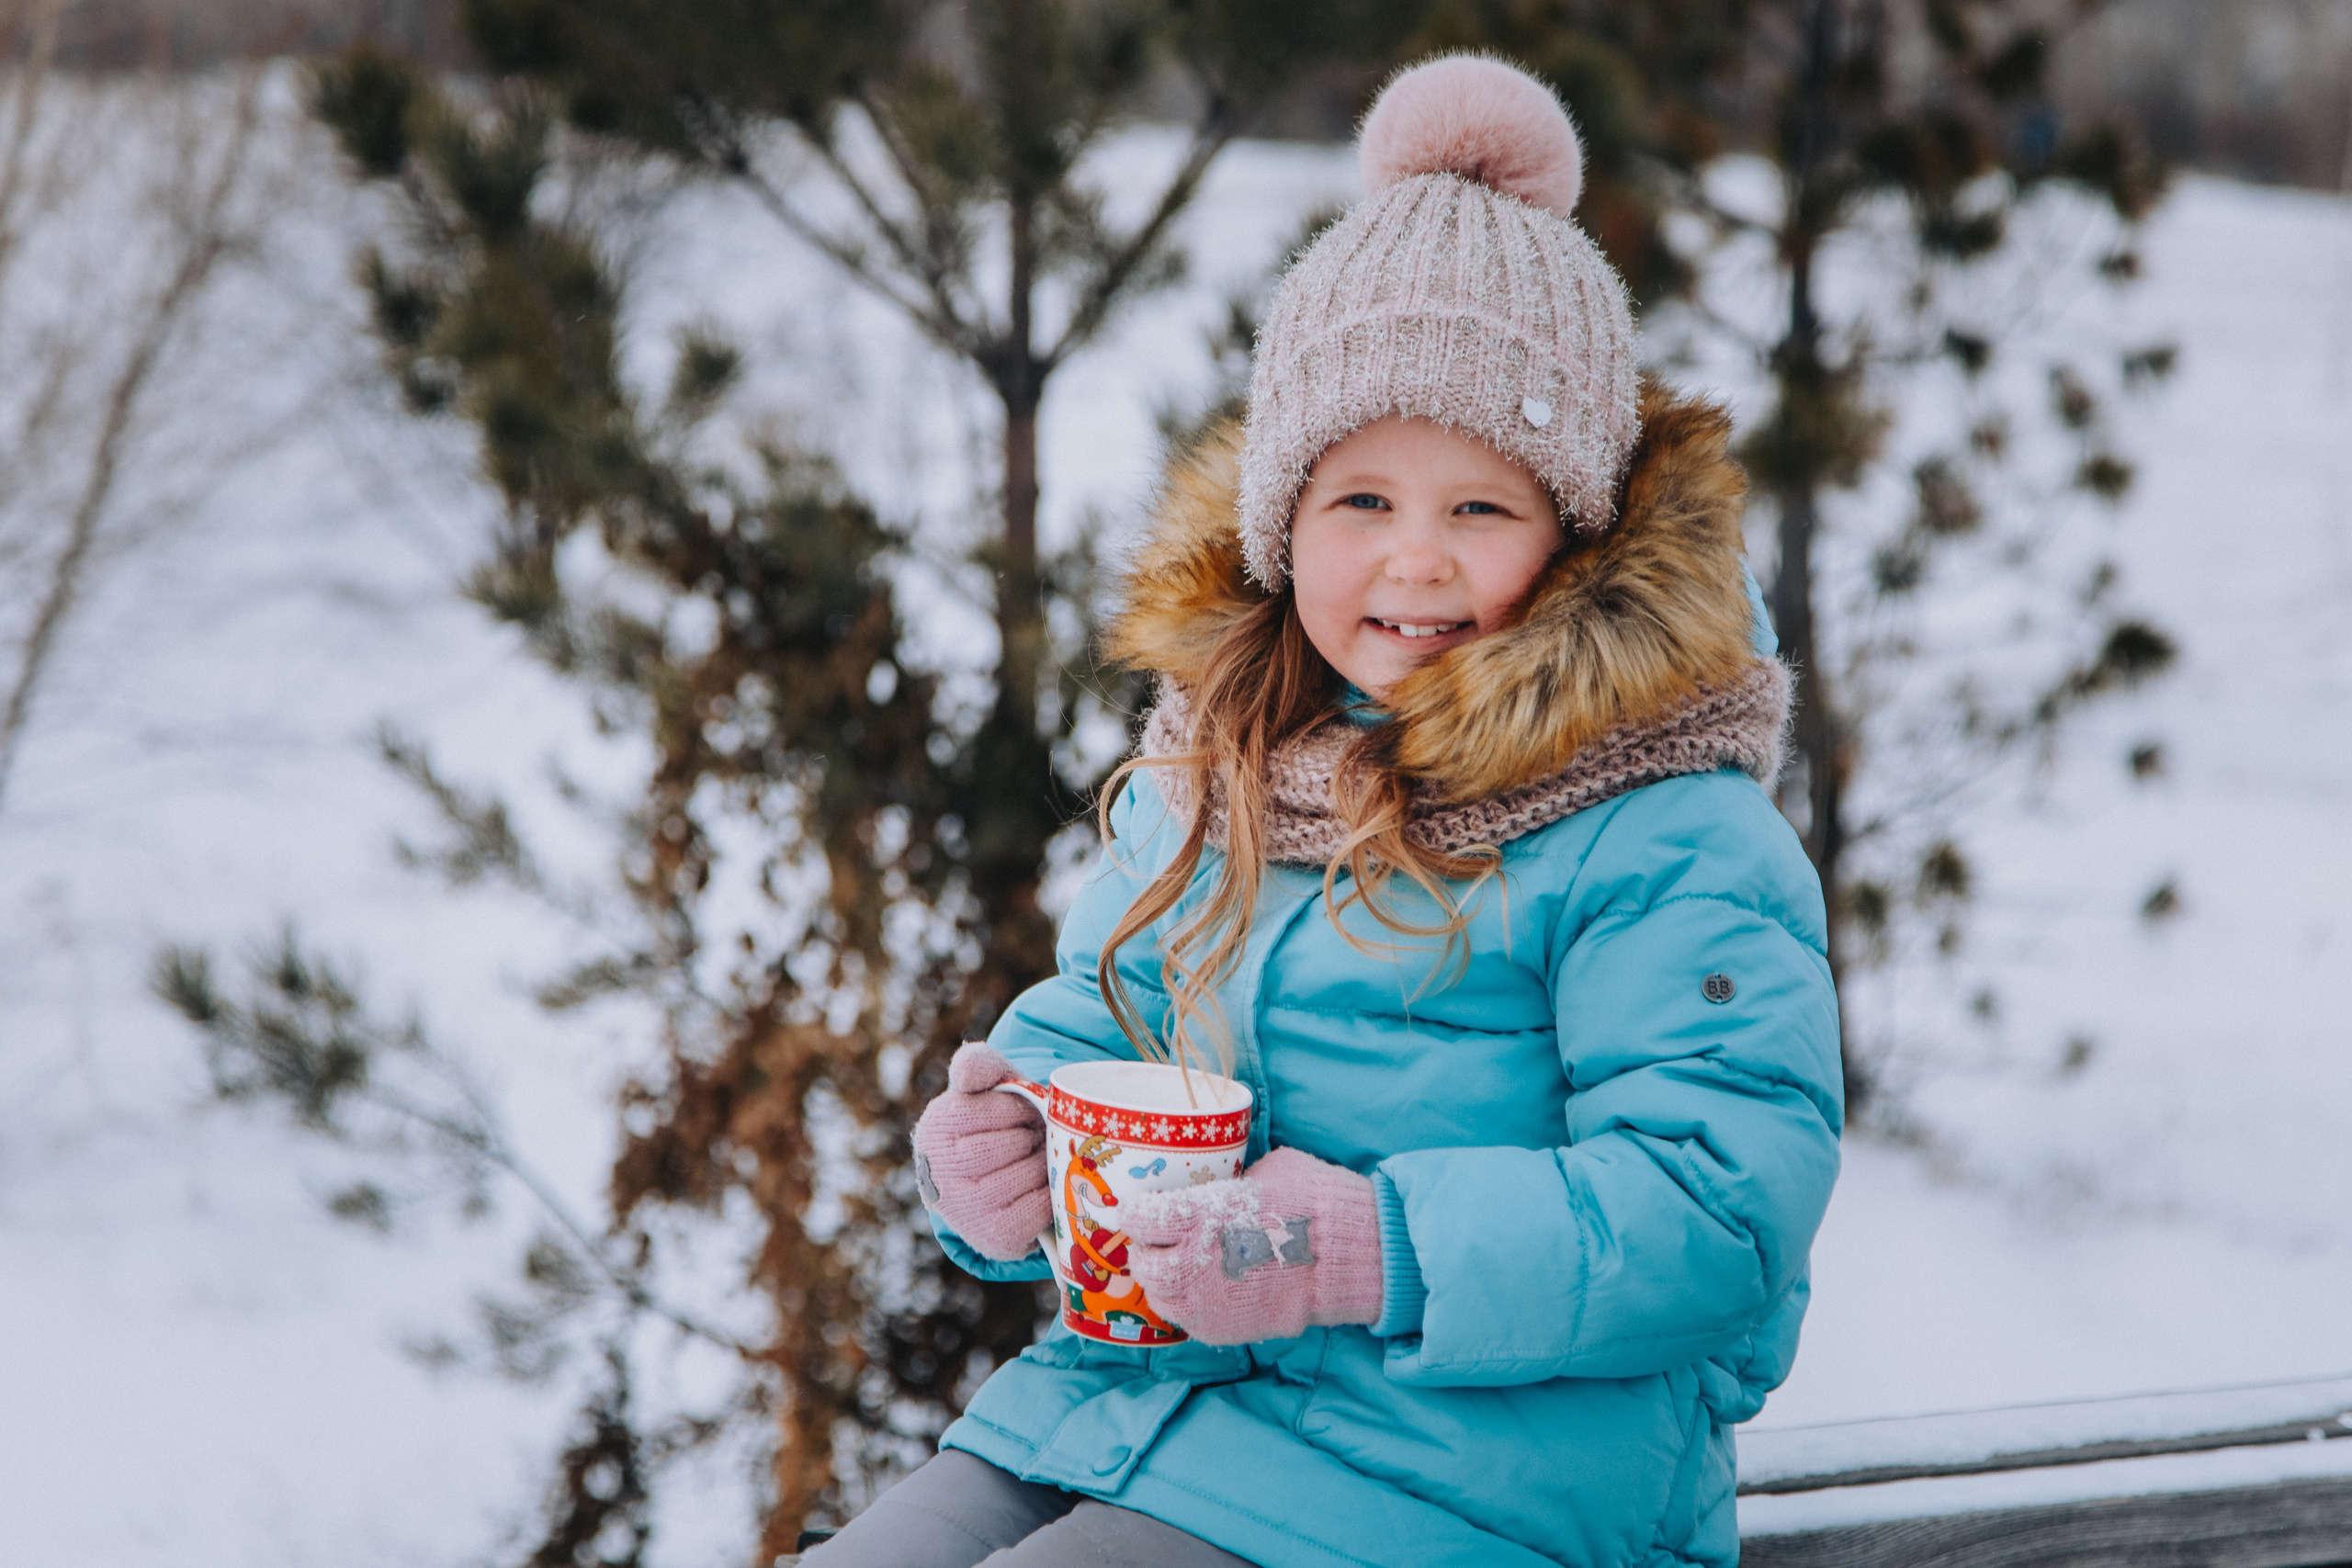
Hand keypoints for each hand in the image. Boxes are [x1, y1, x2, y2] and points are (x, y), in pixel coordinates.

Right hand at [911, 1043, 1048, 1261]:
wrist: (994, 1181)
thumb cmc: (995, 1126)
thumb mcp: (987, 1089)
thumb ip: (979, 1066)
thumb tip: (968, 1064)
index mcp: (936, 1128)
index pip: (993, 1110)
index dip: (1018, 1110)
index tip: (1020, 1114)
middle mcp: (941, 1172)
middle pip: (1012, 1144)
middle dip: (1033, 1137)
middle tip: (1034, 1138)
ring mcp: (964, 1208)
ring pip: (1027, 1174)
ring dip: (1043, 1163)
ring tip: (1038, 1159)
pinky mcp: (992, 1237)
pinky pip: (1038, 1208)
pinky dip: (1049, 1194)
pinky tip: (1040, 1186)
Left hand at [1124, 1147, 1382, 1344]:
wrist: (1346, 1257)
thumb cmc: (1310, 1200)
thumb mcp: (1264, 1171)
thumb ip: (1229, 1182)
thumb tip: (1221, 1181)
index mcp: (1197, 1216)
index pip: (1136, 1217)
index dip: (1138, 1211)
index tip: (1144, 1207)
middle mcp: (1190, 1263)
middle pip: (1141, 1262)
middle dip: (1149, 1250)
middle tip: (1164, 1241)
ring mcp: (1204, 1302)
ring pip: (1159, 1296)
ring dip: (1165, 1281)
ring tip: (1185, 1268)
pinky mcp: (1221, 1329)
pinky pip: (1187, 1320)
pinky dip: (1190, 1305)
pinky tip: (1208, 1290)